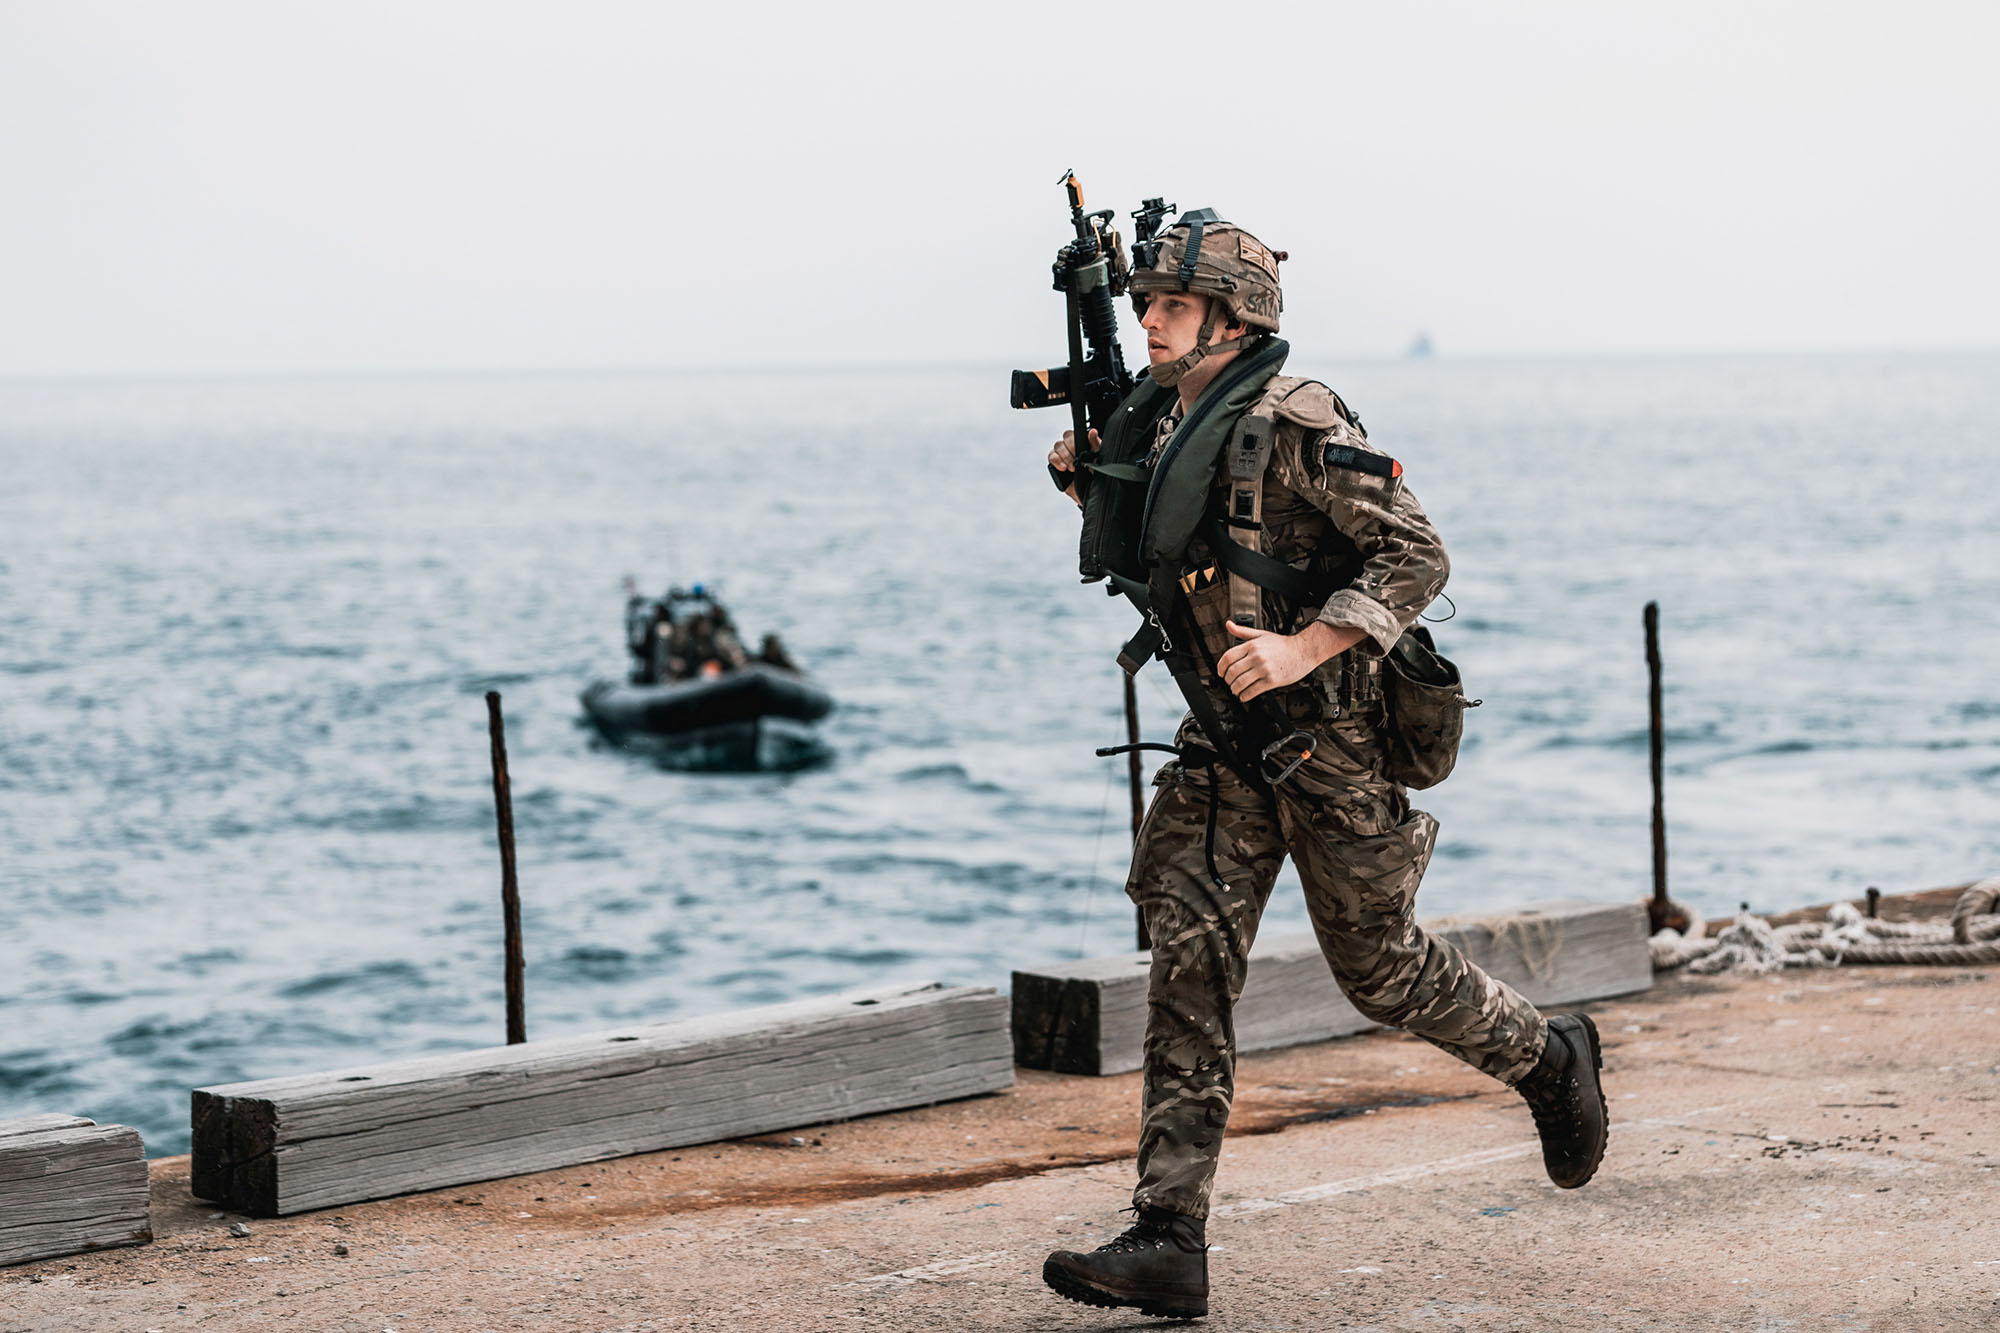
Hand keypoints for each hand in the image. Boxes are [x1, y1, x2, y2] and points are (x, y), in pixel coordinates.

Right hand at [1047, 428, 1097, 506]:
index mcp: (1082, 443)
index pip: (1074, 434)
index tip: (1080, 451)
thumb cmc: (1096, 473)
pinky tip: (1063, 468)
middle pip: (1064, 439)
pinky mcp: (1056, 464)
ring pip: (1057, 446)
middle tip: (1076, 461)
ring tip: (1072, 468)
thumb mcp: (1100, 459)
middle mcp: (1071, 447)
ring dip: (1064, 456)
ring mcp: (1063, 455)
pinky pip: (1051, 456)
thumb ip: (1096, 444)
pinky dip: (1056, 461)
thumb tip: (1093, 432)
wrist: (1090, 492)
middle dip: (1070, 450)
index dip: (1074, 441)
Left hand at [1218, 620, 1358, 701]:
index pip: (1228, 657)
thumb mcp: (1261, 635)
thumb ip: (1243, 632)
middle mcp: (1256, 657)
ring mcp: (1264, 669)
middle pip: (1232, 672)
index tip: (1220, 672)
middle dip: (1227, 680)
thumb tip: (1228, 625)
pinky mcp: (1271, 680)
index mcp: (1252, 645)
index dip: (1220, 667)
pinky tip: (1244, 695)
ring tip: (1236, 690)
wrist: (1303, 651)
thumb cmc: (1282, 644)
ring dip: (1234, 689)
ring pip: (1240, 683)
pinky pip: (1252, 691)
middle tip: (1229, 683)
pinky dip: (1245, 695)